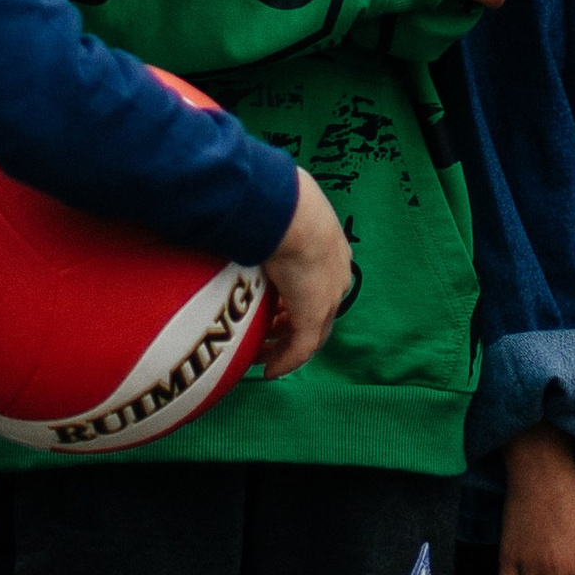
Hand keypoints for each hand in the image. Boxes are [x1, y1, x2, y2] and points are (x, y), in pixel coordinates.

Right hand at [258, 169, 354, 379]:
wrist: (291, 213)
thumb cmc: (277, 203)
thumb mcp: (276, 213)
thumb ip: (263, 222)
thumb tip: (239, 216)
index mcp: (331, 249)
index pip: (318, 282)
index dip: (296, 296)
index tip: (275, 306)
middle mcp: (335, 275)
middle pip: (317, 310)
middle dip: (290, 325)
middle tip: (267, 335)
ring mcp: (327, 297)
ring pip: (310, 332)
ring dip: (286, 346)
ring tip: (263, 357)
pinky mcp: (313, 315)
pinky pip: (301, 349)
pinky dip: (285, 362)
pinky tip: (268, 372)